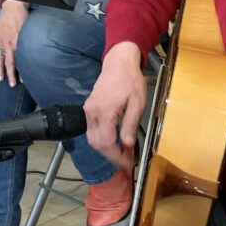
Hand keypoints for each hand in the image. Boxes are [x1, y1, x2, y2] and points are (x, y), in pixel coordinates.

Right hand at [0, 0, 28, 85]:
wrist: (14, 7)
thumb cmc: (24, 19)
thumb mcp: (28, 32)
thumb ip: (28, 44)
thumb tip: (32, 56)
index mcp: (18, 43)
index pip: (20, 61)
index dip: (22, 71)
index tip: (24, 80)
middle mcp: (8, 44)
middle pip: (9, 62)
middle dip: (11, 74)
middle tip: (12, 84)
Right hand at [83, 42, 145, 168]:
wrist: (119, 62)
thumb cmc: (130, 80)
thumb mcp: (137, 103)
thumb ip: (130, 125)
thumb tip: (127, 145)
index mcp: (105, 112)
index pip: (108, 143)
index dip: (118, 156)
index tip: (129, 163)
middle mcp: (92, 113)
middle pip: (97, 144)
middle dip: (112, 156)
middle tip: (127, 160)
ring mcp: (88, 110)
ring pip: (92, 139)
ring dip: (106, 149)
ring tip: (122, 153)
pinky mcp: (88, 109)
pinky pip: (91, 130)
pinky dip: (101, 140)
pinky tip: (114, 142)